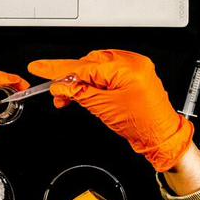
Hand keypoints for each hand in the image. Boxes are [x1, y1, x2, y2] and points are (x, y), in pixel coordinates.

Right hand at [28, 50, 193, 171]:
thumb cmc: (141, 125)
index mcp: (126, 67)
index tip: (39, 67)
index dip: (57, 68)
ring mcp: (134, 67)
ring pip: (96, 67)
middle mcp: (132, 62)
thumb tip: (60, 86)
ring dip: (81, 82)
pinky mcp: (134, 74)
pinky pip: (107, 71)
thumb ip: (79, 93)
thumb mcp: (103, 108)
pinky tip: (84, 93)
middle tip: (57, 94)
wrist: (161, 137)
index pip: (83, 65)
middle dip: (70, 79)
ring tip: (69, 98)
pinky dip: (94, 82)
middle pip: (89, 63)